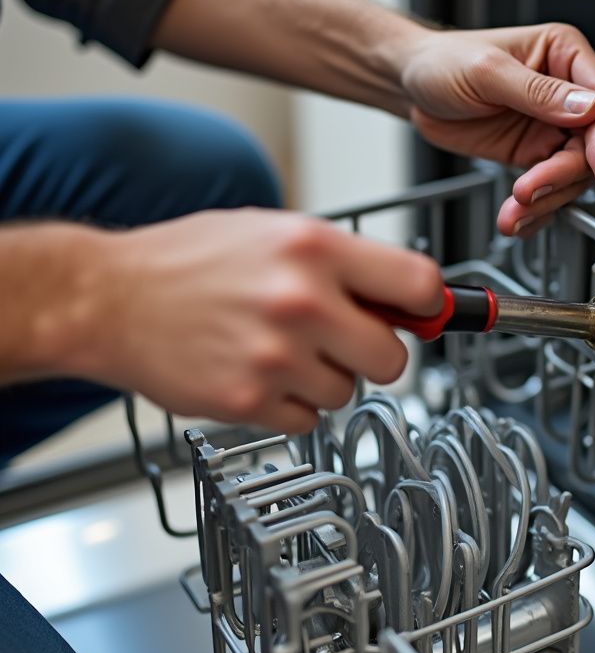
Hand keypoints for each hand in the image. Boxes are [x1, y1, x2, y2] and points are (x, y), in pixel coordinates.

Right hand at [75, 211, 443, 431]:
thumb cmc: (188, 261)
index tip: (424, 314)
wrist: (108, 298)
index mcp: (313, 248)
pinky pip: (307, 420)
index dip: (428, 305)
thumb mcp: (273, 232)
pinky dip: (290, 405)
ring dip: (325, 378)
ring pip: (347, 392)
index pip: (419, 284)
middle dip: (374, 353)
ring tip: (280, 350)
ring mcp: (276, 357)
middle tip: (345, 341)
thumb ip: (343, 263)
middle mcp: (301, 301)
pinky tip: (258, 374)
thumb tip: (408, 299)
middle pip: (394, 358)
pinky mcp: (249, 401)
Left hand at [400, 23, 594, 236]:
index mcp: (565, 56)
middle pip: (593, 147)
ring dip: (546, 200)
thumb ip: (539, 92)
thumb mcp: (488, 71)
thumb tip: (587, 107)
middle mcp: (567, 94)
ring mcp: (552, 127)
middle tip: (533, 192)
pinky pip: (549, 190)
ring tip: (514, 211)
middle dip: (564, 176)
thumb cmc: (444, 62)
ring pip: (573, 175)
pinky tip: (517, 218)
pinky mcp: (534, 155)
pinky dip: (535, 211)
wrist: (413, 88)